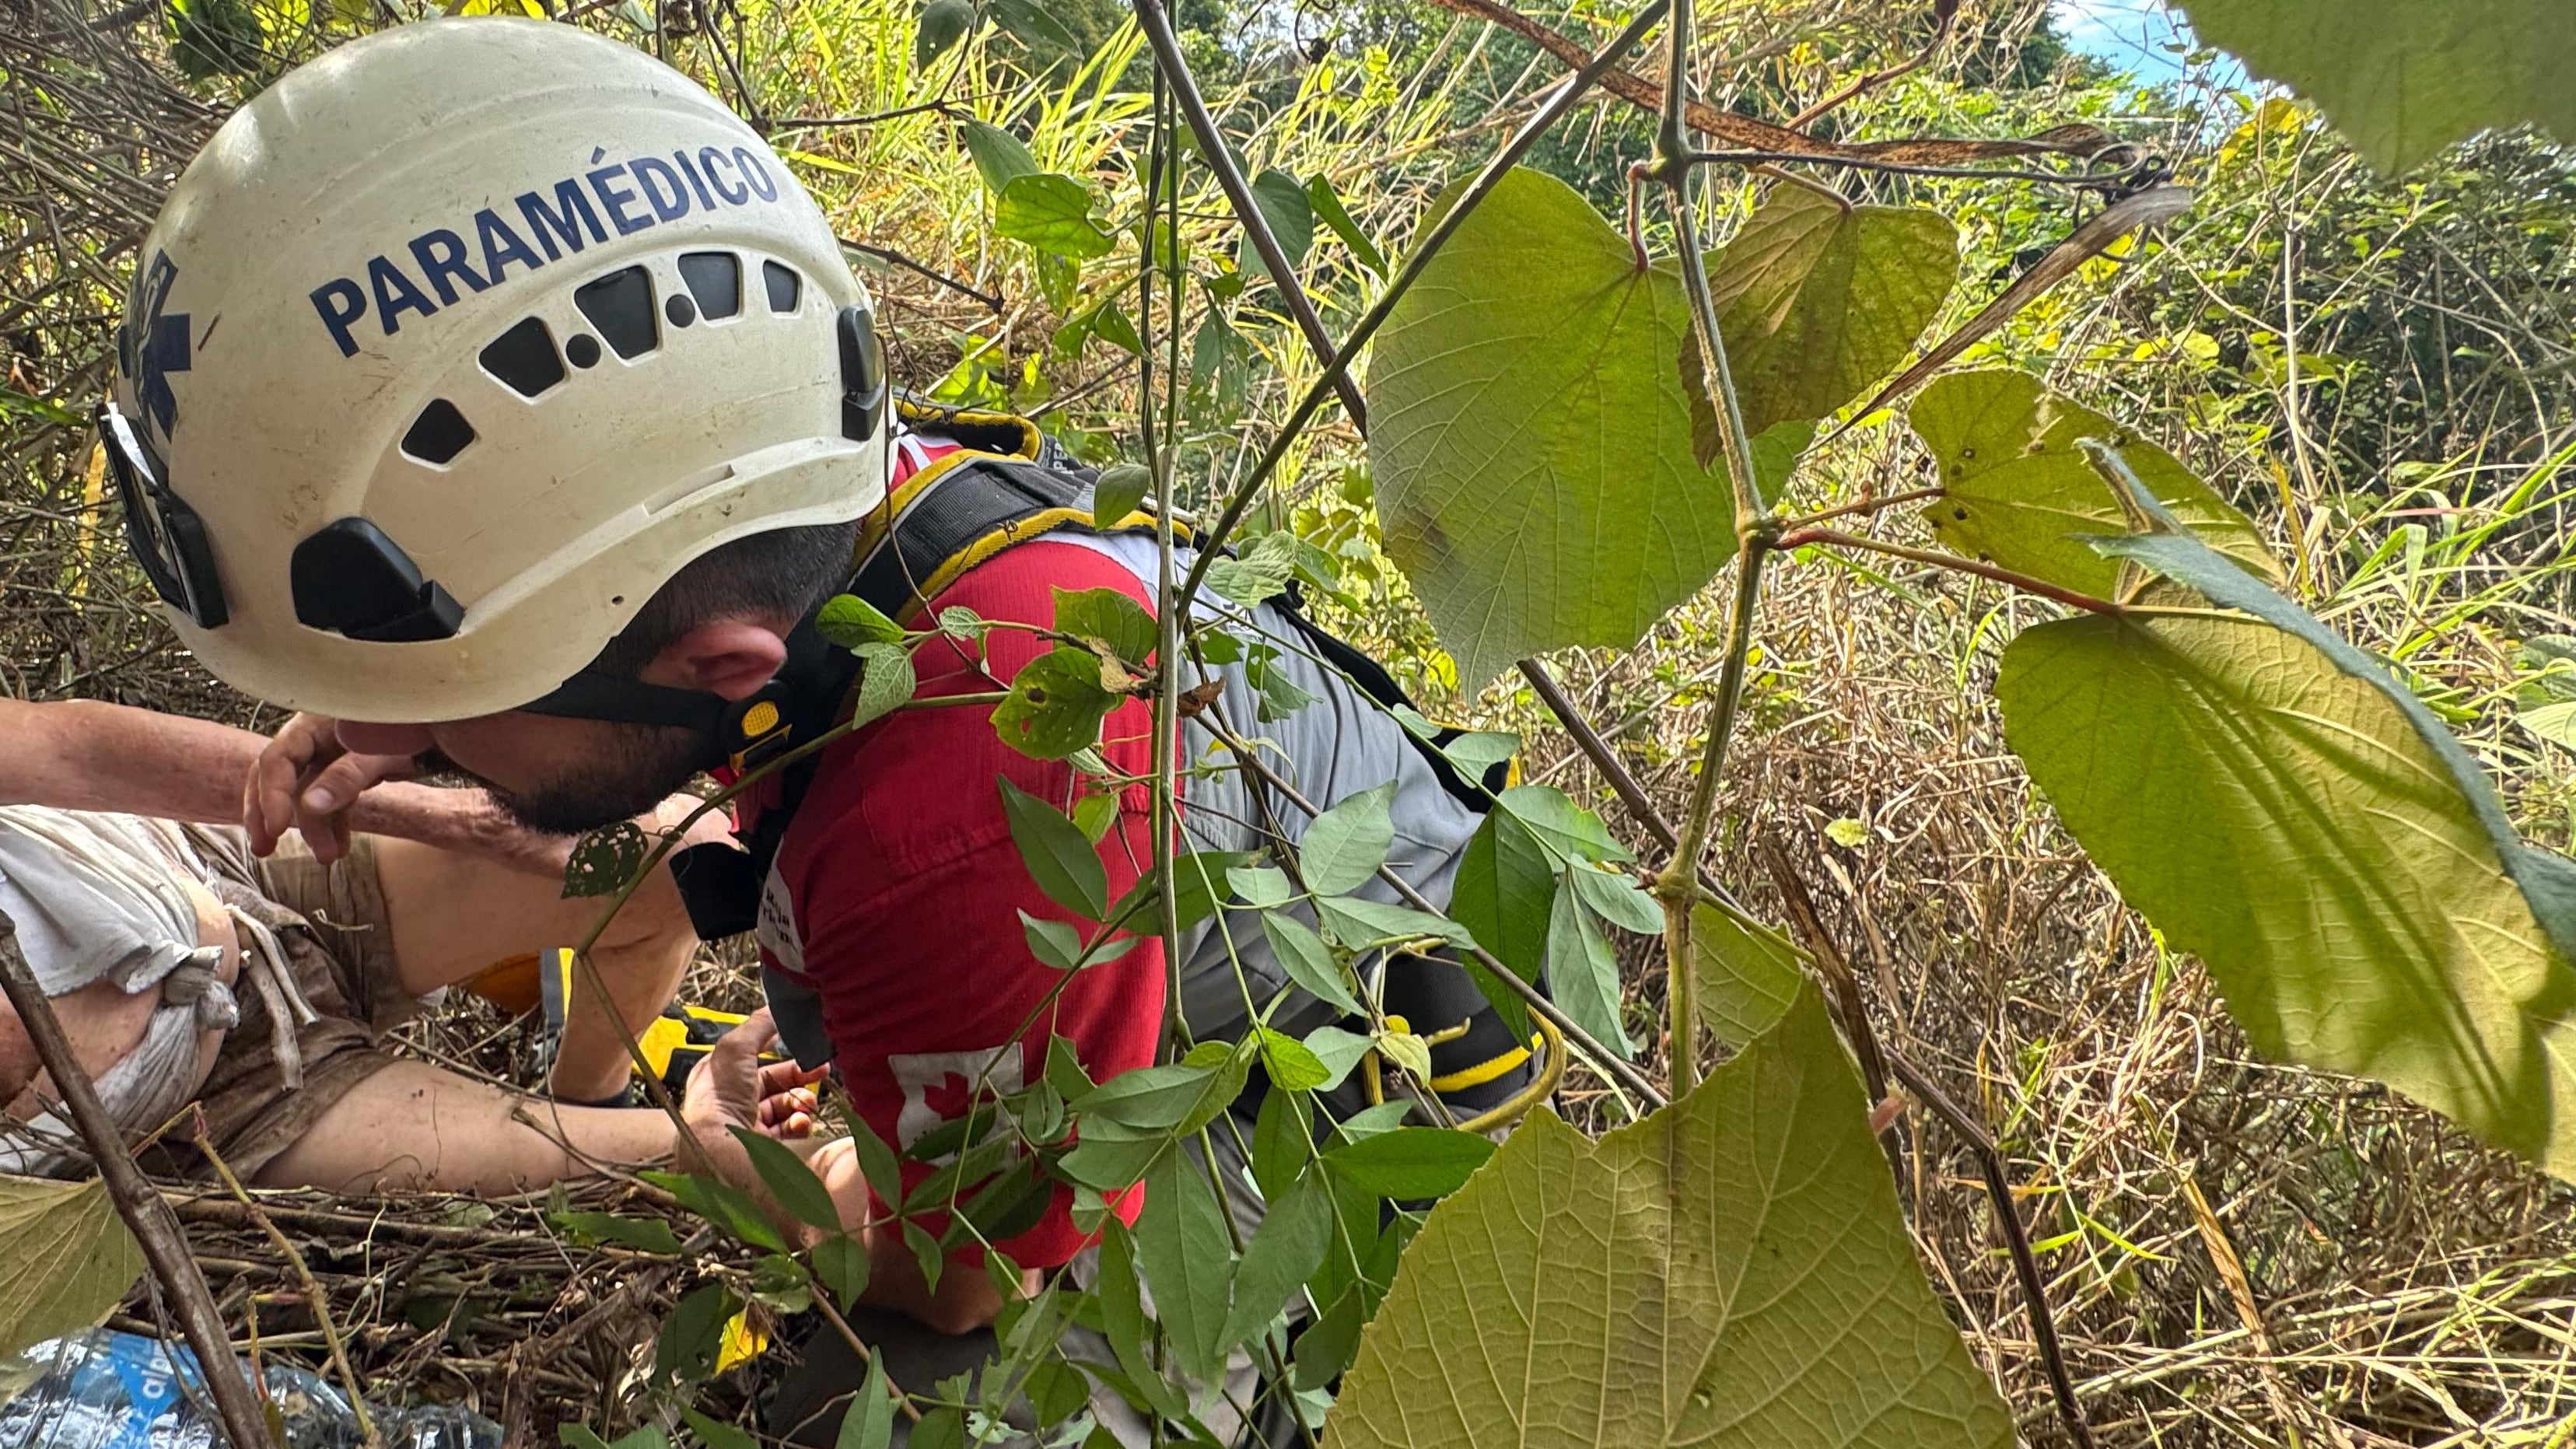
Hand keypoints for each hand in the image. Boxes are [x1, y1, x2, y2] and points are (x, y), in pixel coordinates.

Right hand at [243, 712, 413, 861]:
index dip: (271, 793)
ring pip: (305, 795)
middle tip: (263, 849)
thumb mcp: (383, 752)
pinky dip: (332, 825)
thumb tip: (309, 807)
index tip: (277, 827)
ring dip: (312, 828)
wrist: (447, 729)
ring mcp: (330, 757)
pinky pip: (329, 802)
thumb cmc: (415, 728)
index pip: (278, 758)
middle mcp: (316, 739)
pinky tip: (340, 848)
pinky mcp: (346, 774)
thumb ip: (347, 776)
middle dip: (268, 813)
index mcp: (316, 723)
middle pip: (277, 777)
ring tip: (328, 857)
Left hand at [682, 1008, 828, 1144]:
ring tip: (805, 1101)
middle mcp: (733, 1102)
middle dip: (800, 1076)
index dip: (780, 1052)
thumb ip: (758, 1026)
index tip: (802, 1047)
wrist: (722, 1148)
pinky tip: (800, 1121)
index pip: (756, 1058)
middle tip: (820, 1070)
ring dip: (801, 1101)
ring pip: (787, 1107)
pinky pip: (791, 1131)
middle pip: (777, 1083)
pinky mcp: (765, 1147)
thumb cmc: (718, 1100)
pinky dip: (800, 1124)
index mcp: (721, 1076)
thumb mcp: (736, 1048)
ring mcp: (750, 1125)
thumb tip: (775, 1009)